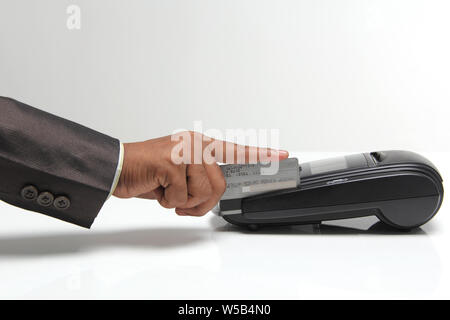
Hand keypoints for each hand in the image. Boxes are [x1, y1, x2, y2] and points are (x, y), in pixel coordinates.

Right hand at [113, 132, 288, 215]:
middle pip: (219, 184)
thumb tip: (214, 197)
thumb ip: (200, 180)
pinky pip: (182, 195)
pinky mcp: (171, 161)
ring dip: (183, 201)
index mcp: (198, 145)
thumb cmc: (148, 174)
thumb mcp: (179, 177)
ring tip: (166, 191)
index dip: (259, 154)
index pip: (234, 150)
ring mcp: (183, 150)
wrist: (116, 168)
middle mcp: (194, 144)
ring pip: (203, 191)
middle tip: (182, 201)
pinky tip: (156, 187)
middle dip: (201, 201)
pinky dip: (168, 200)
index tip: (280, 154)